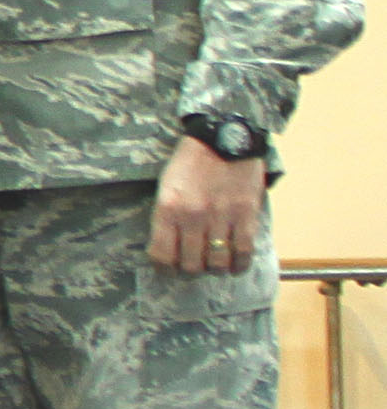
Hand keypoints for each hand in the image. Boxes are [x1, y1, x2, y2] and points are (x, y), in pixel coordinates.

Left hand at [150, 137, 268, 276]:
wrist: (224, 138)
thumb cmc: (190, 162)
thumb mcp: (166, 187)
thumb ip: (166, 216)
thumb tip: (170, 247)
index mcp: (168, 209)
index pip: (161, 255)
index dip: (164, 269)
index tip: (168, 269)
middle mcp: (193, 217)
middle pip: (191, 264)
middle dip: (190, 271)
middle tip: (193, 266)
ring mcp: (221, 217)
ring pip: (217, 262)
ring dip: (215, 269)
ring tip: (214, 265)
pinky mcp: (246, 214)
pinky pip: (243, 251)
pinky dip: (239, 265)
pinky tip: (235, 266)